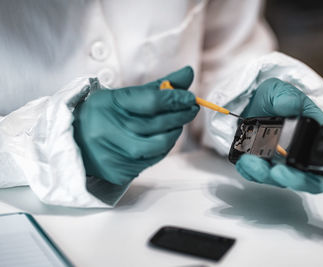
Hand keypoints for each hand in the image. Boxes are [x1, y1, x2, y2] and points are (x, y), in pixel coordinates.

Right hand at [73, 66, 198, 184]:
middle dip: (180, 114)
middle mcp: (108, 131)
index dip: (175, 98)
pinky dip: (164, 148)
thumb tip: (188, 74)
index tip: (188, 96)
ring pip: (159, 145)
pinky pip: (153, 160)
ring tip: (176, 124)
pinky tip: (164, 138)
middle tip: (191, 107)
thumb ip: (156, 87)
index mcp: (107, 105)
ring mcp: (114, 154)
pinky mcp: (119, 171)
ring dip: (174, 133)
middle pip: (158, 123)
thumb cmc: (101, 115)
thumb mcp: (122, 96)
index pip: (151, 101)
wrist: (74, 143)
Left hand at [236, 78, 322, 194]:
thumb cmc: (272, 99)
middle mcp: (298, 155)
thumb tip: (290, 105)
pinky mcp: (261, 166)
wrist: (249, 104)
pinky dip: (249, 171)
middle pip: (304, 179)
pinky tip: (243, 161)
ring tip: (251, 161)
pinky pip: (256, 175)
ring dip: (264, 174)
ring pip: (277, 179)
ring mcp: (279, 163)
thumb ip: (287, 97)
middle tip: (280, 172)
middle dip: (293, 179)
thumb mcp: (280, 91)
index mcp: (312, 137)